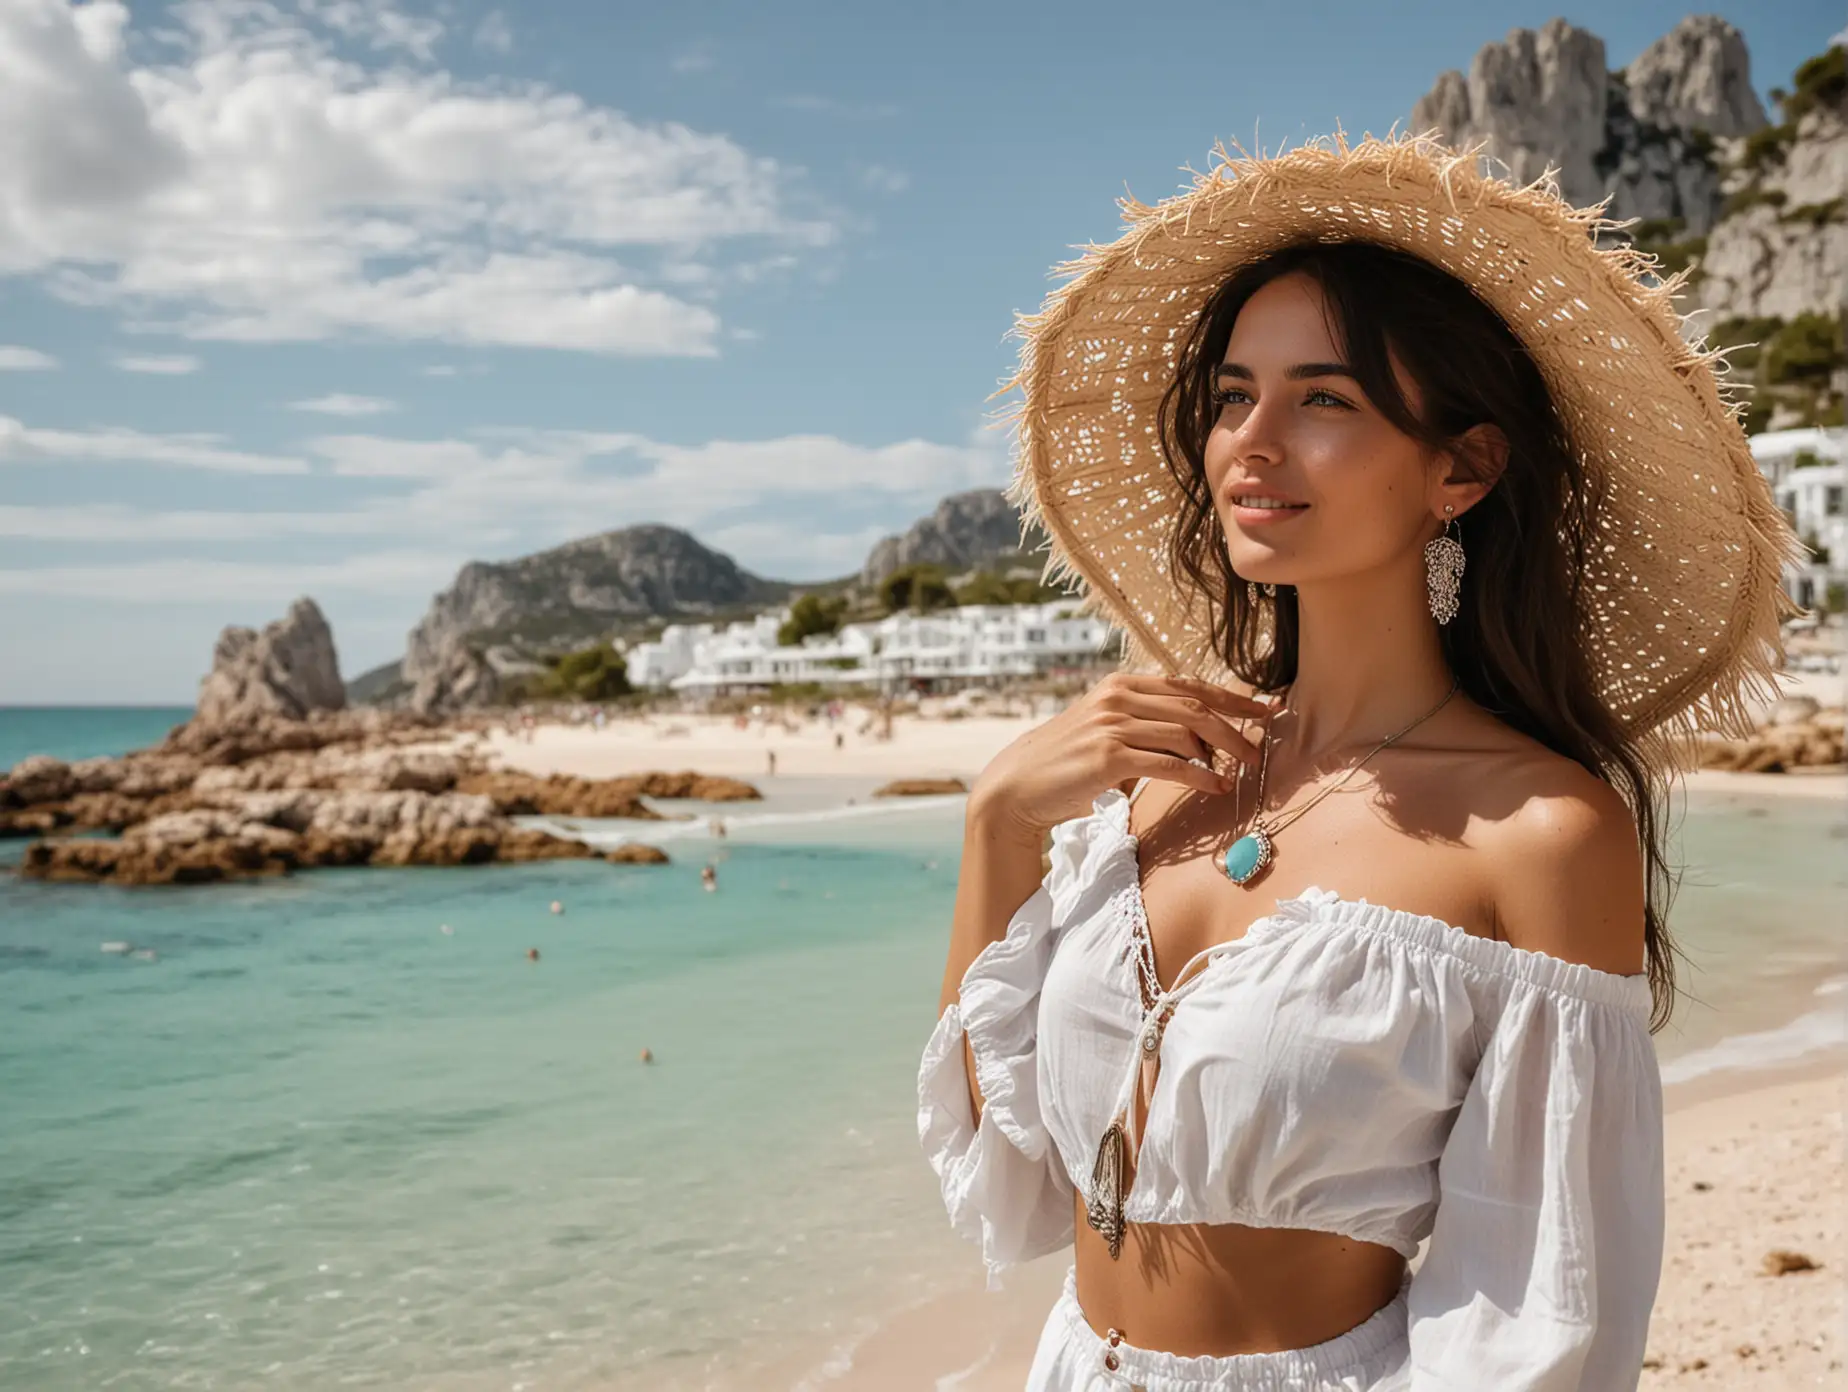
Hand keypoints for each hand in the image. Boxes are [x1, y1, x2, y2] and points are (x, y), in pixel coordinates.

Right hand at [970, 673, 1278, 839]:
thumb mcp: (1107, 731)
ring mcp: (1112, 725)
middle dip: (1235, 726)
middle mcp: (1118, 698)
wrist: (1020, 784)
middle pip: (1194, 706)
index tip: (1264, 708)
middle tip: (1259, 749)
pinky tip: (1213, 785)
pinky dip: (1198, 775)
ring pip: (1185, 733)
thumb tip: (1201, 739)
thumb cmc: (1068, 762)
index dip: (1232, 697)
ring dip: (1220, 753)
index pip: (1189, 685)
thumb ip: (1147, 726)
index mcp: (1122, 685)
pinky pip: (1168, 764)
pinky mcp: (1108, 756)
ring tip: (1240, 771)